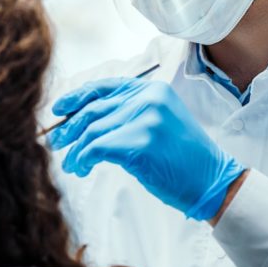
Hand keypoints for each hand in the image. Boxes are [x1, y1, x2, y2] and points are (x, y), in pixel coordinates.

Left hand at [48, 77, 246, 220]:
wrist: (211, 179)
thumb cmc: (184, 158)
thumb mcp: (162, 121)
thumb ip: (132, 112)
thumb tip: (87, 119)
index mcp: (153, 89)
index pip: (105, 87)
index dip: (77, 97)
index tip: (58, 109)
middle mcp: (149, 98)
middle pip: (94, 109)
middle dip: (70, 127)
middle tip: (56, 143)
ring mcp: (146, 119)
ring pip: (92, 130)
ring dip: (76, 150)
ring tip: (72, 165)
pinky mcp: (140, 143)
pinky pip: (97, 148)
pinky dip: (84, 159)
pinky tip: (83, 168)